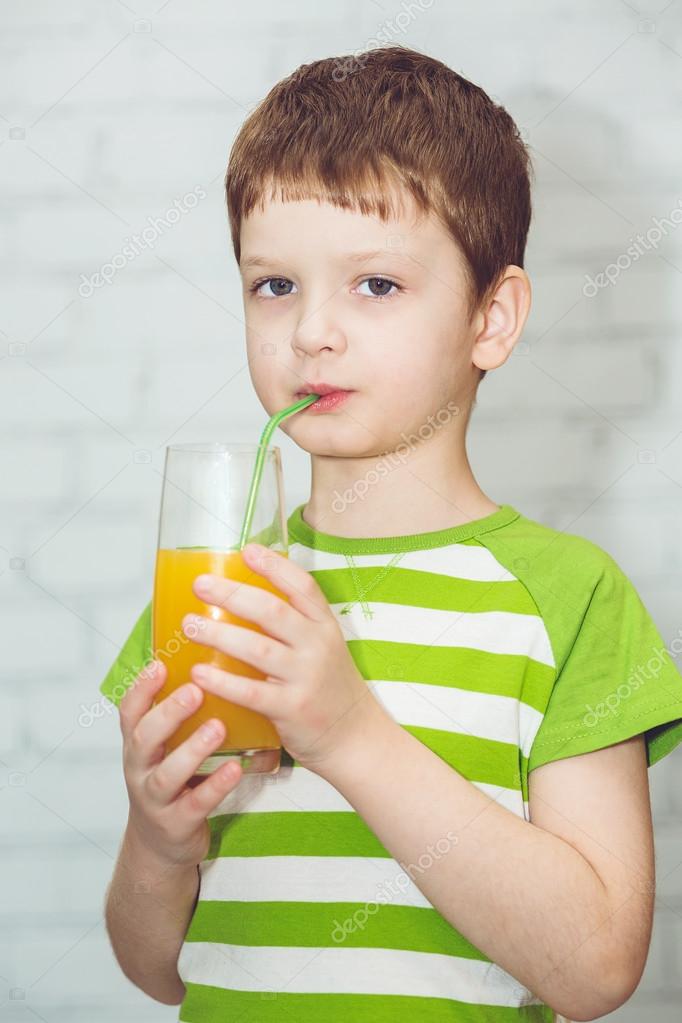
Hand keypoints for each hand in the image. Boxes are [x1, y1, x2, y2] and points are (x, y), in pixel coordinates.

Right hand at [118, 659, 242, 867]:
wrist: (162, 844)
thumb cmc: (172, 781)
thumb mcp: (165, 747)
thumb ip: (177, 715)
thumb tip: (209, 664)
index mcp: (137, 744)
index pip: (130, 711)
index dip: (142, 688)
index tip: (160, 663)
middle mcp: (140, 768)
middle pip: (144, 737)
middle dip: (168, 712)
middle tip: (195, 689)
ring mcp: (155, 798)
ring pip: (168, 773)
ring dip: (192, 748)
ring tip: (218, 727)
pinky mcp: (176, 823)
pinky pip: (196, 803)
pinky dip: (215, 785)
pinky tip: (235, 768)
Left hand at [183, 543, 391, 773]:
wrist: (354, 736)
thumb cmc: (329, 687)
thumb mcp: (323, 646)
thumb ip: (294, 623)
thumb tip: (244, 595)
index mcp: (324, 625)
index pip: (302, 586)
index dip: (275, 566)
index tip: (247, 550)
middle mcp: (317, 646)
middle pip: (273, 611)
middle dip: (233, 594)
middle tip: (200, 585)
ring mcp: (305, 677)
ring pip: (257, 648)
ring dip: (219, 634)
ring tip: (190, 625)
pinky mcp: (291, 709)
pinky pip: (251, 692)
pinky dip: (222, 681)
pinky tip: (199, 672)